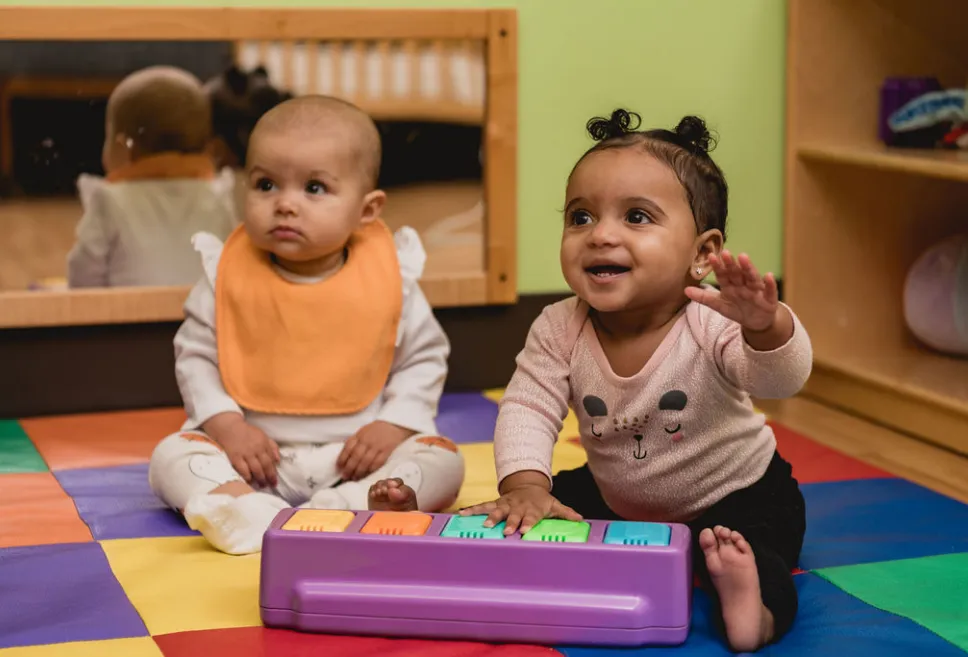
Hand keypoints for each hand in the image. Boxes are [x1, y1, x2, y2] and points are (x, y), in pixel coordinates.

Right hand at [203, 412, 279, 487]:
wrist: (230, 428)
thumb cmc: (248, 433)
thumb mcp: (263, 436)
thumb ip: (272, 447)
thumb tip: (278, 460)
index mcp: (264, 444)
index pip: (271, 460)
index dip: (274, 472)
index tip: (275, 481)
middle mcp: (256, 449)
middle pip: (265, 466)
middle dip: (268, 478)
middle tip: (270, 485)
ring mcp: (245, 453)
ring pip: (255, 469)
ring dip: (260, 479)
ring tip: (261, 485)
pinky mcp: (235, 457)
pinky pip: (242, 470)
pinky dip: (247, 477)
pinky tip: (250, 481)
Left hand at [337, 421, 414, 480]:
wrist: (395, 424)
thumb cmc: (377, 429)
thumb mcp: (363, 431)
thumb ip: (355, 442)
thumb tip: (345, 456)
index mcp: (359, 435)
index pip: (348, 447)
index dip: (342, 459)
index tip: (338, 467)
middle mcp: (367, 440)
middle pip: (355, 456)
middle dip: (349, 468)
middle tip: (345, 476)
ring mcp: (377, 445)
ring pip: (365, 461)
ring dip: (359, 471)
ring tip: (355, 478)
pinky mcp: (387, 450)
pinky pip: (377, 462)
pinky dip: (371, 469)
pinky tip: (367, 474)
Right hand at [459, 478, 582, 535]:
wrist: (527, 485)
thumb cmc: (541, 501)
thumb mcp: (554, 505)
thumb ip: (566, 513)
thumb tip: (581, 519)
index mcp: (532, 509)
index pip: (531, 517)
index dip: (528, 523)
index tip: (524, 531)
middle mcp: (517, 506)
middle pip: (513, 515)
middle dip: (509, 522)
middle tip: (505, 531)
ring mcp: (505, 504)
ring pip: (496, 510)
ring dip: (490, 517)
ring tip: (484, 524)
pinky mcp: (495, 503)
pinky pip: (482, 506)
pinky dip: (472, 510)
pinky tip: (461, 514)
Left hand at [686, 250, 778, 331]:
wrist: (757, 322)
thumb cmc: (738, 309)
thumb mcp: (719, 306)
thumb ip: (704, 298)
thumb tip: (685, 290)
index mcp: (730, 285)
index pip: (722, 274)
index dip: (717, 266)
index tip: (711, 256)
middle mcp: (743, 284)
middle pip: (737, 273)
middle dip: (731, 264)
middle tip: (725, 253)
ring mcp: (756, 290)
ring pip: (752, 278)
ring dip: (748, 268)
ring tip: (743, 258)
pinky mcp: (769, 299)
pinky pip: (770, 291)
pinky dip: (770, 284)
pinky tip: (768, 276)